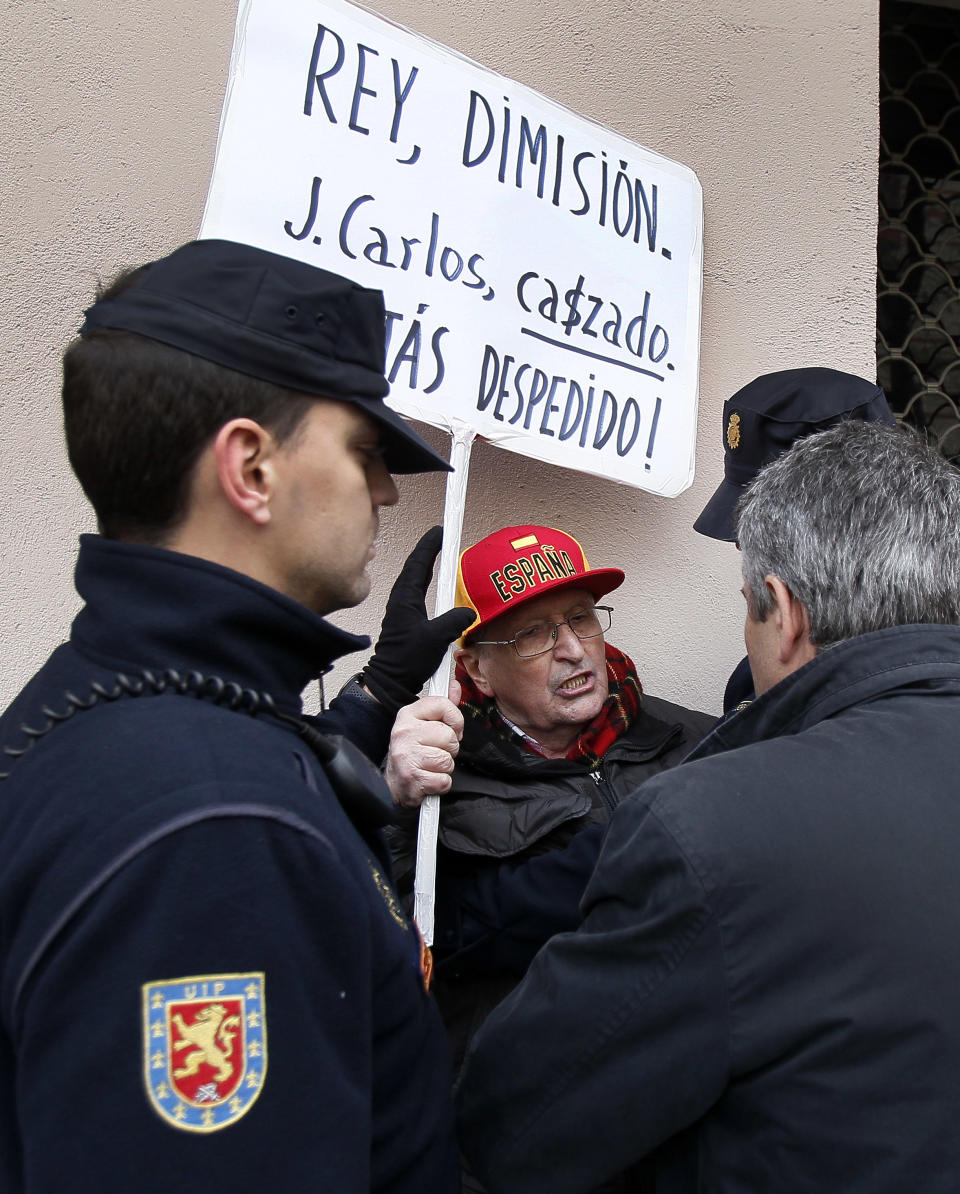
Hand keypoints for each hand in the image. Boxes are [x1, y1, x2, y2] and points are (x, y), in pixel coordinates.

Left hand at [361, 526, 474, 714]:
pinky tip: (437, 584)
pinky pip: (419, 592)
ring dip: (428, 564)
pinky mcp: (406, 619)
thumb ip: (454, 620)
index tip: (441, 529)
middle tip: (443, 537)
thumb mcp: (436, 638)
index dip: (430, 544)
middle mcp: (402, 599)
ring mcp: (403, 609)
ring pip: (416, 579)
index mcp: (406, 597)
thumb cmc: (407, 659)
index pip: (419, 562)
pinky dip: (428, 581)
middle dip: (429, 549)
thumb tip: (469, 611)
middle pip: (416, 566)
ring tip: (441, 554)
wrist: (390, 681)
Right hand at [385, 695, 464, 808]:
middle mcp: (404, 732)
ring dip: (445, 767)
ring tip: (431, 765)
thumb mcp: (422, 723)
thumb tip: (455, 686)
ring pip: (447, 759)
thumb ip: (442, 706)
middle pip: (449, 736)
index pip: (443, 705)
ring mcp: (406, 756)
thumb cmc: (411, 751)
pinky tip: (429, 778)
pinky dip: (441, 783)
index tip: (452, 729)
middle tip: (436, 751)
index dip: (455, 719)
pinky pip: (444, 780)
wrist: (394, 782)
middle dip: (450, 748)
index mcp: (408, 714)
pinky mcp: (412, 778)